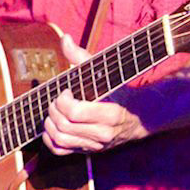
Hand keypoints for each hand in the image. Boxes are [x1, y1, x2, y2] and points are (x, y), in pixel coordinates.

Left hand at [42, 30, 146, 154]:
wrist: (139, 117)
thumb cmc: (119, 92)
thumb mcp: (105, 74)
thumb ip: (82, 57)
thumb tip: (65, 39)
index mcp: (110, 114)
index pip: (75, 112)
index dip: (63, 100)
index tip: (66, 91)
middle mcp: (103, 133)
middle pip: (64, 125)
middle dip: (54, 109)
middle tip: (57, 99)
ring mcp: (95, 145)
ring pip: (60, 139)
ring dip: (49, 124)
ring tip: (53, 111)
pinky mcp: (88, 151)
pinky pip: (61, 151)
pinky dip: (50, 139)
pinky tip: (52, 126)